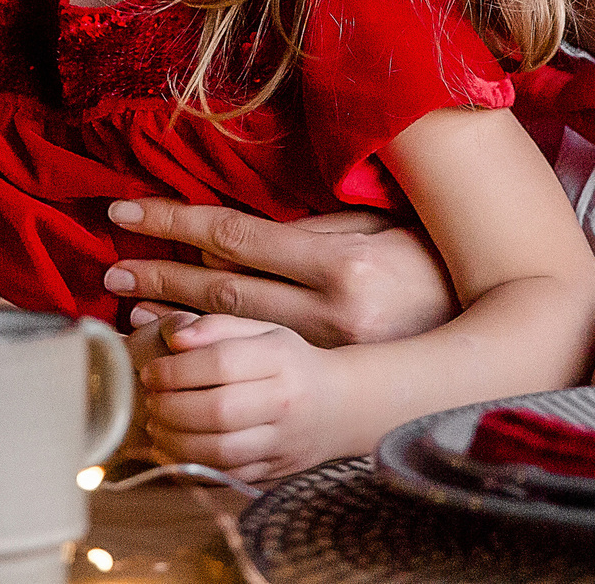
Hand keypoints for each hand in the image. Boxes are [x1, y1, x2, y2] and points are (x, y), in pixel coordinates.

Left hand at [102, 199, 456, 347]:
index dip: (175, 222)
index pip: (236, 236)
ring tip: (127, 307)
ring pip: (229, 336)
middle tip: (108, 267)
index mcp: (342, 264)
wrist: (486, 344)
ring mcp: (326, 356)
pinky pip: (252, 368)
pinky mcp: (326, 382)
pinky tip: (174, 350)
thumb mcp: (381, 232)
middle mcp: (328, 315)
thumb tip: (246, 229)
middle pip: (221, 289)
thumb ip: (319, 227)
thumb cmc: (432, 270)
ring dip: (171, 321)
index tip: (126, 211)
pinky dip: (206, 358)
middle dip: (158, 274)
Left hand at [140, 313, 342, 481]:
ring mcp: (282, 441)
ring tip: (156, 425)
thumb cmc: (290, 363)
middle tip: (150, 400)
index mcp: (281, 358)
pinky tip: (171, 449)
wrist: (339, 406)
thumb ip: (218, 327)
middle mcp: (286, 401)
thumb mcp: (263, 331)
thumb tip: (175, 339)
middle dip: (170, 407)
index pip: (221, 363)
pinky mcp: (274, 471)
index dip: (176, 370)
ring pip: (220, 449)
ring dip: (176, 440)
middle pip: (218, 410)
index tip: (151, 372)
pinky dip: (191, 465)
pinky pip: (225, 474)